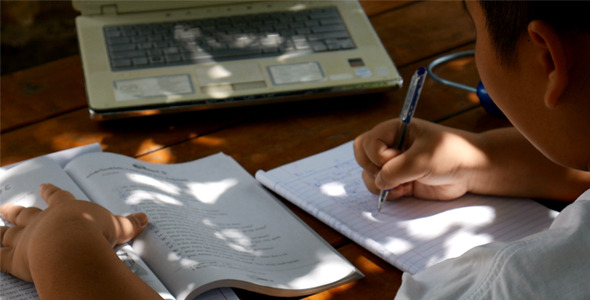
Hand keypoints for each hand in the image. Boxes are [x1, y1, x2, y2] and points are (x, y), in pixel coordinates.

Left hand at [0, 183, 148, 281]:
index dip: (51, 192)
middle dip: (18, 210)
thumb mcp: (117, 226)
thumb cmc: (94, 233)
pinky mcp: (16, 259)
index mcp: (65, 210)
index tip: (44, 186)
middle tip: (6, 207)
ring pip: (9, 233)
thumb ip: (129, 223)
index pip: (57, 197)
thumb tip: (145, 218)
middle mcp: (42, 221)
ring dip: (2, 230)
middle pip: (27, 213)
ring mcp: (27, 238)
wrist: (71, 248)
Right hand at [354, 118, 485, 200]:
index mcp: (395, 130)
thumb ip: (396, 170)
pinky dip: (388, 193)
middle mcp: (391, 145)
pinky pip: (381, 188)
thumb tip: (379, 182)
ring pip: (369, 174)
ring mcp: (394, 164)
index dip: (377, 155)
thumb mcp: (423, 159)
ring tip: (403, 185)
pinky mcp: (400, 181)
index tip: (397, 158)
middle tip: (393, 173)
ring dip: (381, 184)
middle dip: (373, 169)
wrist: (472, 171)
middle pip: (362, 156)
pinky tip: (405, 191)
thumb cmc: (451, 155)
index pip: (367, 142)